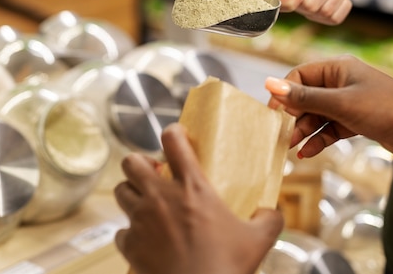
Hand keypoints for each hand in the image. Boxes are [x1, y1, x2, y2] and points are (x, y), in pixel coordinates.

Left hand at [114, 123, 283, 273]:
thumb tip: (272, 212)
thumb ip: (269, 218)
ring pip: (120, 191)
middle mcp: (161, 197)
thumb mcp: (259, 239)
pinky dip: (131, 234)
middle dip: (139, 164)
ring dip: (132, 194)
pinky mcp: (130, 245)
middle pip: (130, 161)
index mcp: (192, 187)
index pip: (173, 140)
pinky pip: (121, 231)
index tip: (177, 137)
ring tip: (146, 203)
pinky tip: (145, 241)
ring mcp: (141, 220)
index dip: (173, 132)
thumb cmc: (227, 266)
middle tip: (154, 175)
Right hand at [265, 55, 392, 160]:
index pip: (299, 76)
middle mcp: (341, 82)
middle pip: (306, 97)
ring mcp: (349, 102)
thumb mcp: (339, 104)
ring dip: (304, 131)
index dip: (284, 94)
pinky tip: (308, 152)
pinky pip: (329, 128)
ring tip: (292, 147)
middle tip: (282, 135)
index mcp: (337, 69)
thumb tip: (269, 84)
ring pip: (317, 115)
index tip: (273, 114)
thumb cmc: (385, 110)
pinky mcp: (355, 120)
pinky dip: (319, 139)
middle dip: (294, 117)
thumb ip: (303, 97)